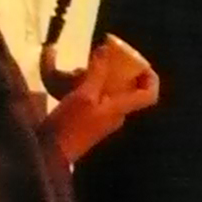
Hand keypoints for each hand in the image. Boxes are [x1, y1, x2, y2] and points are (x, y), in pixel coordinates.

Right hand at [44, 35, 159, 162]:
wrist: (50, 152)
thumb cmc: (70, 124)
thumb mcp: (84, 95)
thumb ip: (97, 73)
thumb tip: (106, 50)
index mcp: (121, 109)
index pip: (149, 95)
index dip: (150, 78)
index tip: (140, 62)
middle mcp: (117, 114)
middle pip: (128, 89)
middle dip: (117, 71)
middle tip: (101, 58)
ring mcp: (103, 118)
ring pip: (109, 91)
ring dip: (98, 76)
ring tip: (78, 69)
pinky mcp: (89, 120)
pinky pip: (95, 98)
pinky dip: (87, 86)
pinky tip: (69, 80)